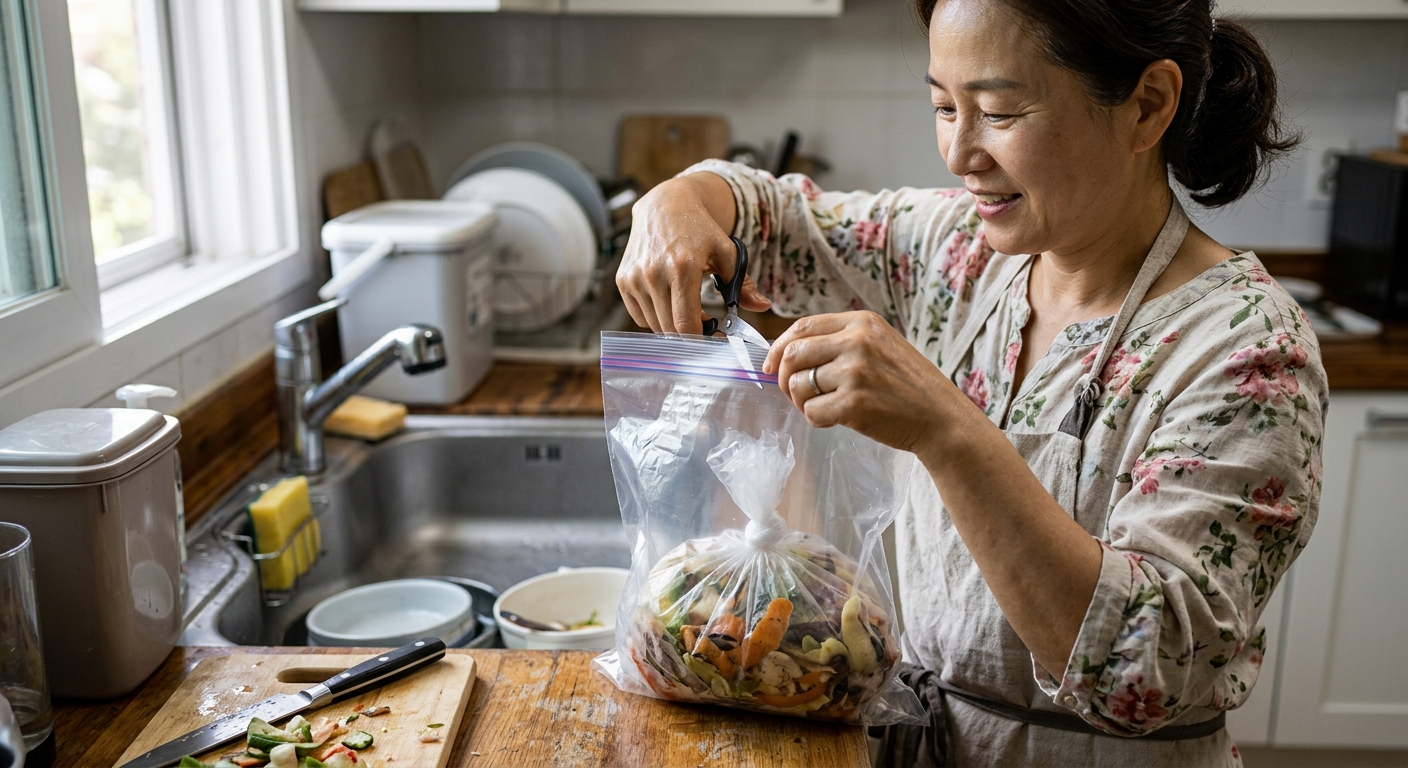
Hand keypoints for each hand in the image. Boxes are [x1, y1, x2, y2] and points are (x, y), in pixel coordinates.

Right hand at [617, 174, 771, 333]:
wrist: (665, 205)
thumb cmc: (700, 229)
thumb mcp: (727, 253)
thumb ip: (743, 284)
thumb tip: (764, 306)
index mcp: (682, 267)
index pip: (686, 324)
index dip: (701, 339)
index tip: (714, 337)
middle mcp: (653, 274)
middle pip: (670, 329)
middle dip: (690, 333)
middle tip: (705, 322)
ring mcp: (635, 278)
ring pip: (654, 325)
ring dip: (673, 325)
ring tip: (687, 307)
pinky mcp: (623, 280)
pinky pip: (640, 316)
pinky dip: (655, 317)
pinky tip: (668, 301)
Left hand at [762, 311, 970, 459]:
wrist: (941, 418)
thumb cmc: (909, 386)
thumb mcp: (881, 345)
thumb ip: (841, 342)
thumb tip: (788, 353)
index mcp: (862, 322)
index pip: (802, 327)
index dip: (778, 347)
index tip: (772, 366)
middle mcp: (857, 342)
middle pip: (793, 354)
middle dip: (783, 378)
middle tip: (795, 394)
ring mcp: (855, 372)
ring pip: (798, 385)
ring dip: (801, 402)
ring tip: (824, 407)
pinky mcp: (854, 404)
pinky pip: (811, 412)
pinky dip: (817, 420)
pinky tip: (837, 420)